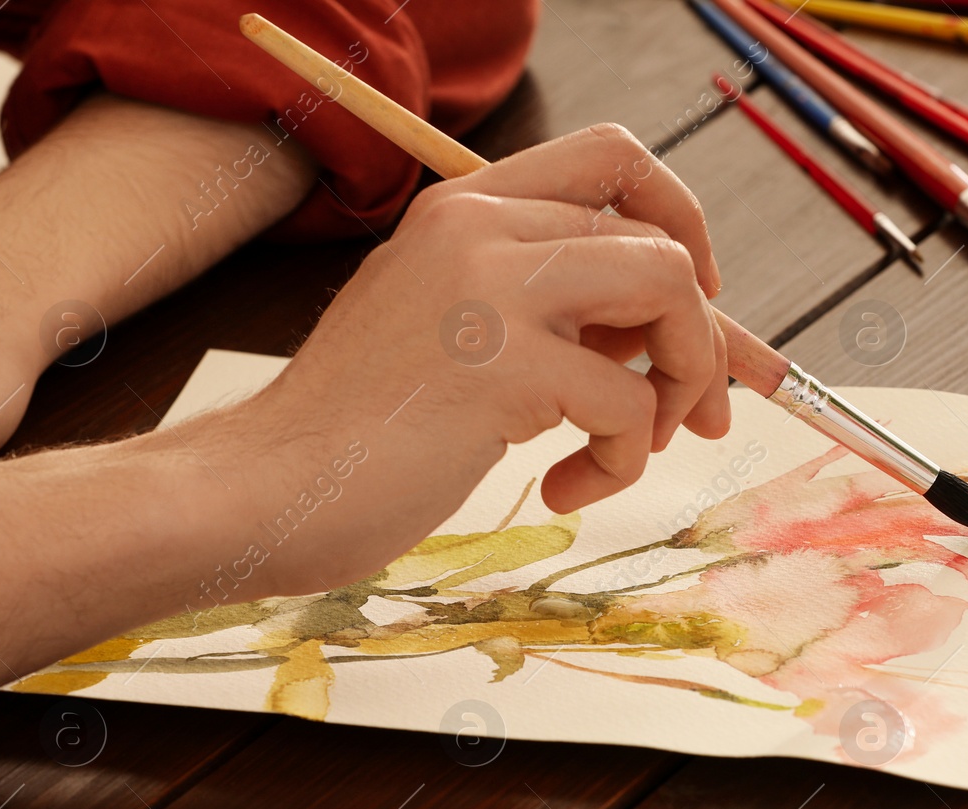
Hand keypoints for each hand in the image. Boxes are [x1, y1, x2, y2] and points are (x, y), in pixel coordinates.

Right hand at [227, 124, 731, 596]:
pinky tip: (559, 490)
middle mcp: (479, 228)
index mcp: (465, 210)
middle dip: (705, 338)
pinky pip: (628, 402)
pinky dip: (621, 462)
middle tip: (696, 413)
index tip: (694, 300)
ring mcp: (488, 290)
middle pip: (662, 238)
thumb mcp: (461, 338)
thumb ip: (556, 314)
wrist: (262, 488)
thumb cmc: (364, 431)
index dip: (682, 221)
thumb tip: (692, 333)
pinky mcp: (499, 367)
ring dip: (682, 386)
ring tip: (633, 448)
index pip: (617, 158)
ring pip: (669, 293)